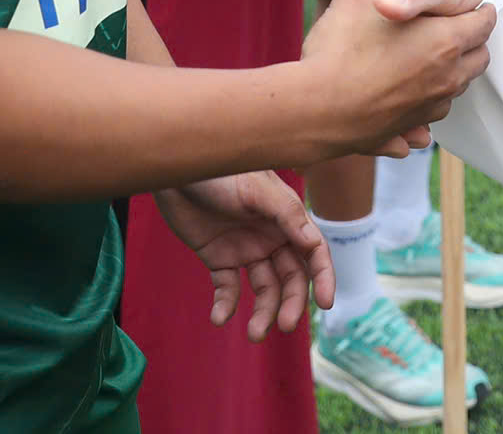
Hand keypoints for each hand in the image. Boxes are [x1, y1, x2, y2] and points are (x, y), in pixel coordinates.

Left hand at [154, 170, 335, 340]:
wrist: (176, 170)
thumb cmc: (219, 170)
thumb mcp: (255, 188)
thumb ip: (287, 213)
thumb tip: (315, 244)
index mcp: (287, 218)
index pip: (314, 252)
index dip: (324, 277)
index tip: (326, 303)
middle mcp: (271, 236)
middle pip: (291, 277)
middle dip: (290, 303)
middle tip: (282, 325)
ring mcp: (245, 249)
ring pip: (264, 288)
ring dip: (262, 312)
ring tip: (253, 334)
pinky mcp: (219, 258)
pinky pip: (228, 288)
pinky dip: (226, 305)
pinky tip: (219, 317)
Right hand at [301, 0, 495, 153]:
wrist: (314, 112)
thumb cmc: (337, 54)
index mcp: (442, 42)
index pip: (483, 24)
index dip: (481, 13)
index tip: (477, 7)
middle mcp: (444, 78)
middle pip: (478, 60)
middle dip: (473, 45)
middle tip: (461, 33)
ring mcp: (428, 108)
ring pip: (456, 91)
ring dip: (452, 77)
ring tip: (437, 63)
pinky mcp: (408, 129)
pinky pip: (430, 120)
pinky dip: (427, 108)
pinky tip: (413, 100)